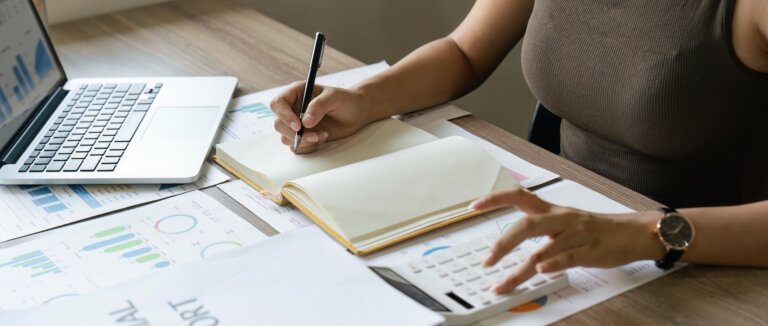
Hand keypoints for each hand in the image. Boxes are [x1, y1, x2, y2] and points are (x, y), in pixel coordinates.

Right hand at [270, 82, 372, 153]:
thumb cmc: (346, 100)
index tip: (299, 125)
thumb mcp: (335, 97)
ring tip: (323, 135)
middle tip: (314, 136)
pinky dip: (308, 147)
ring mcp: (297, 124)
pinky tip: (322, 138)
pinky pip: (296, 147)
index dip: (284, 115)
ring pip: (286, 138)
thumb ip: (319, 106)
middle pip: (278, 124)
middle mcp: (293, 109)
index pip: (278, 103)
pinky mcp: (303, 136)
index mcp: (296, 93)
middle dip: (294, 133)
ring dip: (304, 141)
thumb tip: (305, 122)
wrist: (356, 113)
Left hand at [469, 188, 664, 294]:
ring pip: (542, 250)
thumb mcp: (566, 221)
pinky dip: (552, 264)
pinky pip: (567, 257)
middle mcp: (560, 220)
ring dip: (519, 270)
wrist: (634, 232)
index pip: (518, 196)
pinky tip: (540, 271)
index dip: (494, 198)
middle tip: (487, 260)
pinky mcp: (588, 251)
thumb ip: (540, 227)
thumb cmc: (597, 229)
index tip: (473, 205)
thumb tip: (512, 238)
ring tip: (503, 284)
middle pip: (526, 224)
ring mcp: (574, 236)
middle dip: (503, 243)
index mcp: (552, 210)